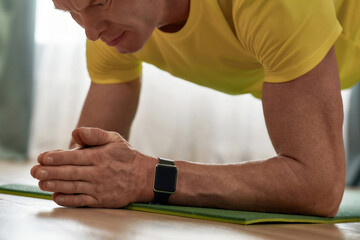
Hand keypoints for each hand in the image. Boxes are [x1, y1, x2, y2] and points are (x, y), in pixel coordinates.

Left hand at [31, 127, 156, 207]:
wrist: (144, 178)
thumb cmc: (126, 156)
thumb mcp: (114, 139)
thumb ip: (94, 134)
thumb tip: (74, 132)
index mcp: (100, 157)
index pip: (73, 157)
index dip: (56, 157)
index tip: (42, 157)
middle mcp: (98, 173)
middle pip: (69, 173)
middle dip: (50, 172)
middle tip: (34, 171)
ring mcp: (99, 188)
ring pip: (72, 187)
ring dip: (55, 185)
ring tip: (40, 183)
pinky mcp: (101, 201)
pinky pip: (81, 201)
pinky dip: (67, 200)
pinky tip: (55, 196)